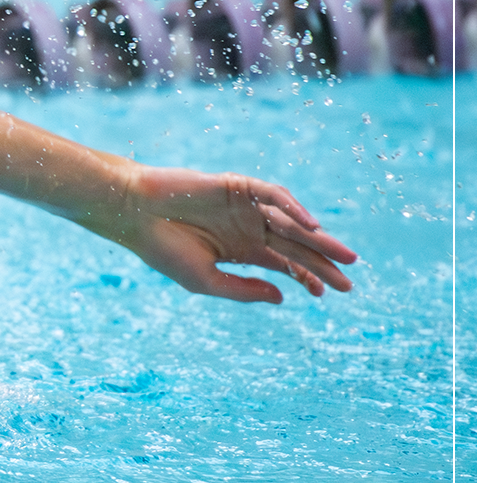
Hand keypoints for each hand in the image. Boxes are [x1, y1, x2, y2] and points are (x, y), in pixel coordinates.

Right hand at [82, 164, 357, 302]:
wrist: (134, 215)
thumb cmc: (162, 250)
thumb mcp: (206, 281)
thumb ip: (244, 290)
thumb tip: (283, 296)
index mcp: (240, 251)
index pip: (282, 265)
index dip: (305, 278)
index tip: (324, 296)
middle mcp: (248, 228)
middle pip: (295, 246)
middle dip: (322, 262)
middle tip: (349, 281)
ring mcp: (245, 207)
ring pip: (291, 223)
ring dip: (318, 239)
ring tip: (343, 256)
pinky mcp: (238, 186)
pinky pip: (273, 195)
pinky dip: (293, 208)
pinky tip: (310, 225)